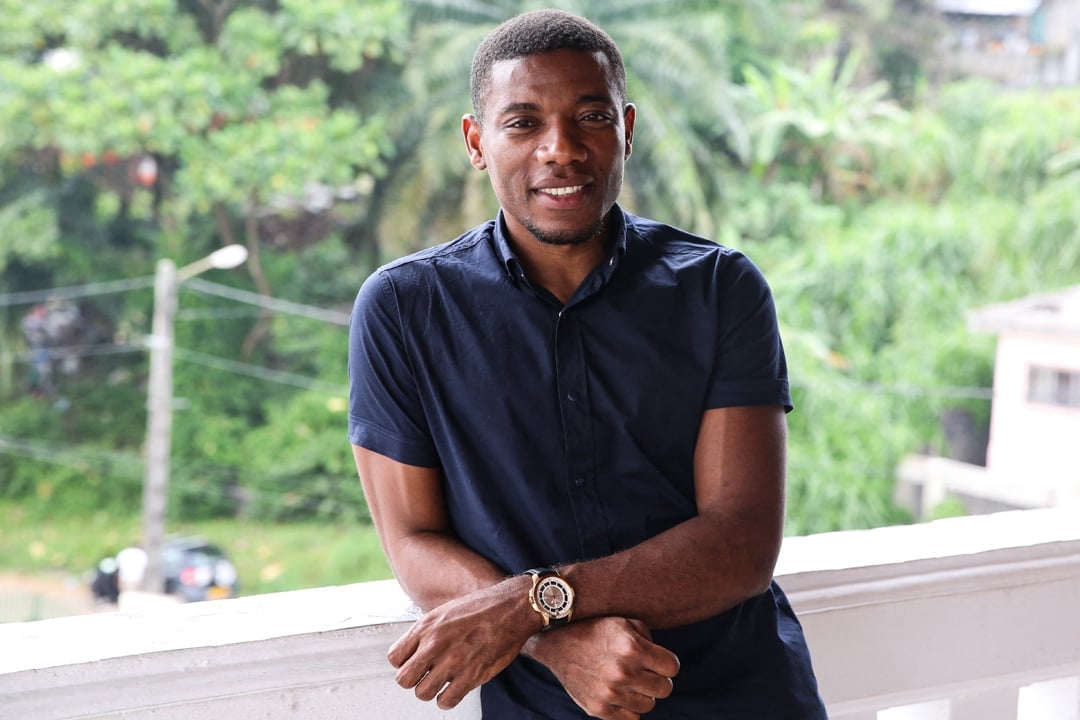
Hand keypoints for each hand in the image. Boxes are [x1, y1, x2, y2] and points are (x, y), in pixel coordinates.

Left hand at [387, 578, 537, 709]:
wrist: (512, 608)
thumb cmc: (482, 607)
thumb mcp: (445, 611)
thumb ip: (427, 632)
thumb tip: (415, 651)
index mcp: (426, 627)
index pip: (395, 658)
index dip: (403, 664)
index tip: (414, 663)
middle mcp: (435, 645)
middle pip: (404, 680)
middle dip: (414, 680)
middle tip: (425, 676)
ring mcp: (452, 662)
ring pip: (423, 694)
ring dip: (431, 691)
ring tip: (442, 683)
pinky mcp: (471, 676)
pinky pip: (446, 701)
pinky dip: (447, 699)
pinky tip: (454, 689)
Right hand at [526, 616, 679, 719]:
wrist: (557, 643)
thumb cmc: (596, 630)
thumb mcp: (624, 622)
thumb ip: (649, 639)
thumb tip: (664, 663)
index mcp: (632, 648)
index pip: (672, 667)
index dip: (666, 663)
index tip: (656, 660)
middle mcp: (623, 672)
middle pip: (664, 689)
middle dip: (657, 679)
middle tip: (643, 671)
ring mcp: (610, 693)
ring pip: (649, 705)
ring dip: (642, 694)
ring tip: (628, 681)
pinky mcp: (599, 709)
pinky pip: (632, 719)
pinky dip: (629, 708)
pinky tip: (619, 693)